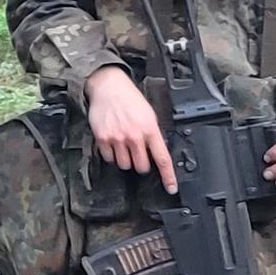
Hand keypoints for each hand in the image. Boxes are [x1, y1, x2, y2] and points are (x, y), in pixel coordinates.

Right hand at [80, 65, 175, 193]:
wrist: (109, 87)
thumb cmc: (130, 99)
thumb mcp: (149, 114)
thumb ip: (152, 133)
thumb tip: (155, 151)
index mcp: (150, 129)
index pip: (162, 158)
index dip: (168, 176)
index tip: (171, 187)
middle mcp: (135, 136)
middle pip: (141, 166)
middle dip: (141, 164)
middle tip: (138, 154)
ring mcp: (118, 138)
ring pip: (124, 165)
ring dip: (125, 160)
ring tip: (124, 146)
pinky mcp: (103, 139)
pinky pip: (109, 158)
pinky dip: (111, 154)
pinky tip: (113, 142)